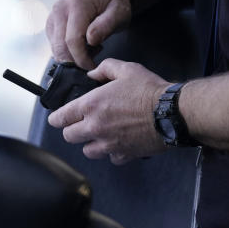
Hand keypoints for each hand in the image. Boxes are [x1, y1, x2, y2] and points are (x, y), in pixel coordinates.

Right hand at [45, 0, 131, 69]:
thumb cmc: (114, 2)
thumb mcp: (119, 12)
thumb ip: (107, 25)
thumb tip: (90, 40)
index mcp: (77, 4)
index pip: (72, 40)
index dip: (82, 58)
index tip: (93, 66)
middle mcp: (60, 8)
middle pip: (60, 46)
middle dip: (76, 60)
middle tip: (93, 59)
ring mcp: (53, 15)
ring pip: (55, 48)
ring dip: (72, 56)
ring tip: (91, 48)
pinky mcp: (50, 23)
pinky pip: (54, 45)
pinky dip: (67, 51)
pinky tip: (82, 44)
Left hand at [47, 59, 170, 163]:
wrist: (172, 113)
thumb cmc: (149, 90)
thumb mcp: (125, 69)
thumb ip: (104, 69)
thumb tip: (93, 74)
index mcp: (91, 106)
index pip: (61, 118)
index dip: (56, 118)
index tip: (57, 118)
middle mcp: (95, 128)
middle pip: (69, 137)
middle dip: (72, 130)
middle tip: (80, 123)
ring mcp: (109, 144)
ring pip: (88, 151)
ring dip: (91, 143)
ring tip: (99, 134)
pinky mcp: (124, 155)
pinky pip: (111, 158)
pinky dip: (113, 152)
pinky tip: (119, 142)